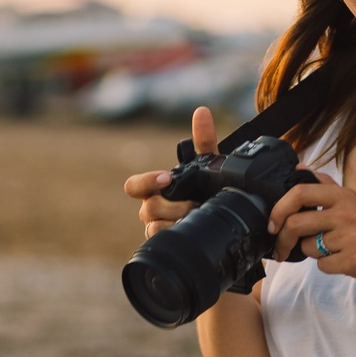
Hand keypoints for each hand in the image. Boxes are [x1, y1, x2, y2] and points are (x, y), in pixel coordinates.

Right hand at [123, 106, 217, 237]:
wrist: (221, 230)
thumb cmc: (208, 195)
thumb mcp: (209, 169)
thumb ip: (204, 141)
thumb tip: (202, 111)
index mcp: (155, 190)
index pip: (134, 187)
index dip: (146, 181)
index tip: (167, 178)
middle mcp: (150, 210)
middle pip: (148, 207)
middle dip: (174, 205)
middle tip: (195, 204)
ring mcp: (155, 229)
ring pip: (153, 227)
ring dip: (177, 220)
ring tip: (197, 217)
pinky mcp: (163, 246)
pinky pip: (161, 242)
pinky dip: (177, 235)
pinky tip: (191, 232)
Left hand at [268, 173, 355, 300]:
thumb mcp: (354, 204)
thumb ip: (326, 188)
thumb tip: (299, 168)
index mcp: (344, 196)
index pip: (300, 192)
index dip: (279, 208)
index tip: (273, 222)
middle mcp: (347, 212)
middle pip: (296, 223)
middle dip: (282, 239)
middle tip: (280, 250)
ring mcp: (351, 236)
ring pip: (309, 248)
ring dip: (314, 254)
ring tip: (335, 251)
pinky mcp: (354, 259)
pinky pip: (323, 266)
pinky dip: (329, 268)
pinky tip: (345, 262)